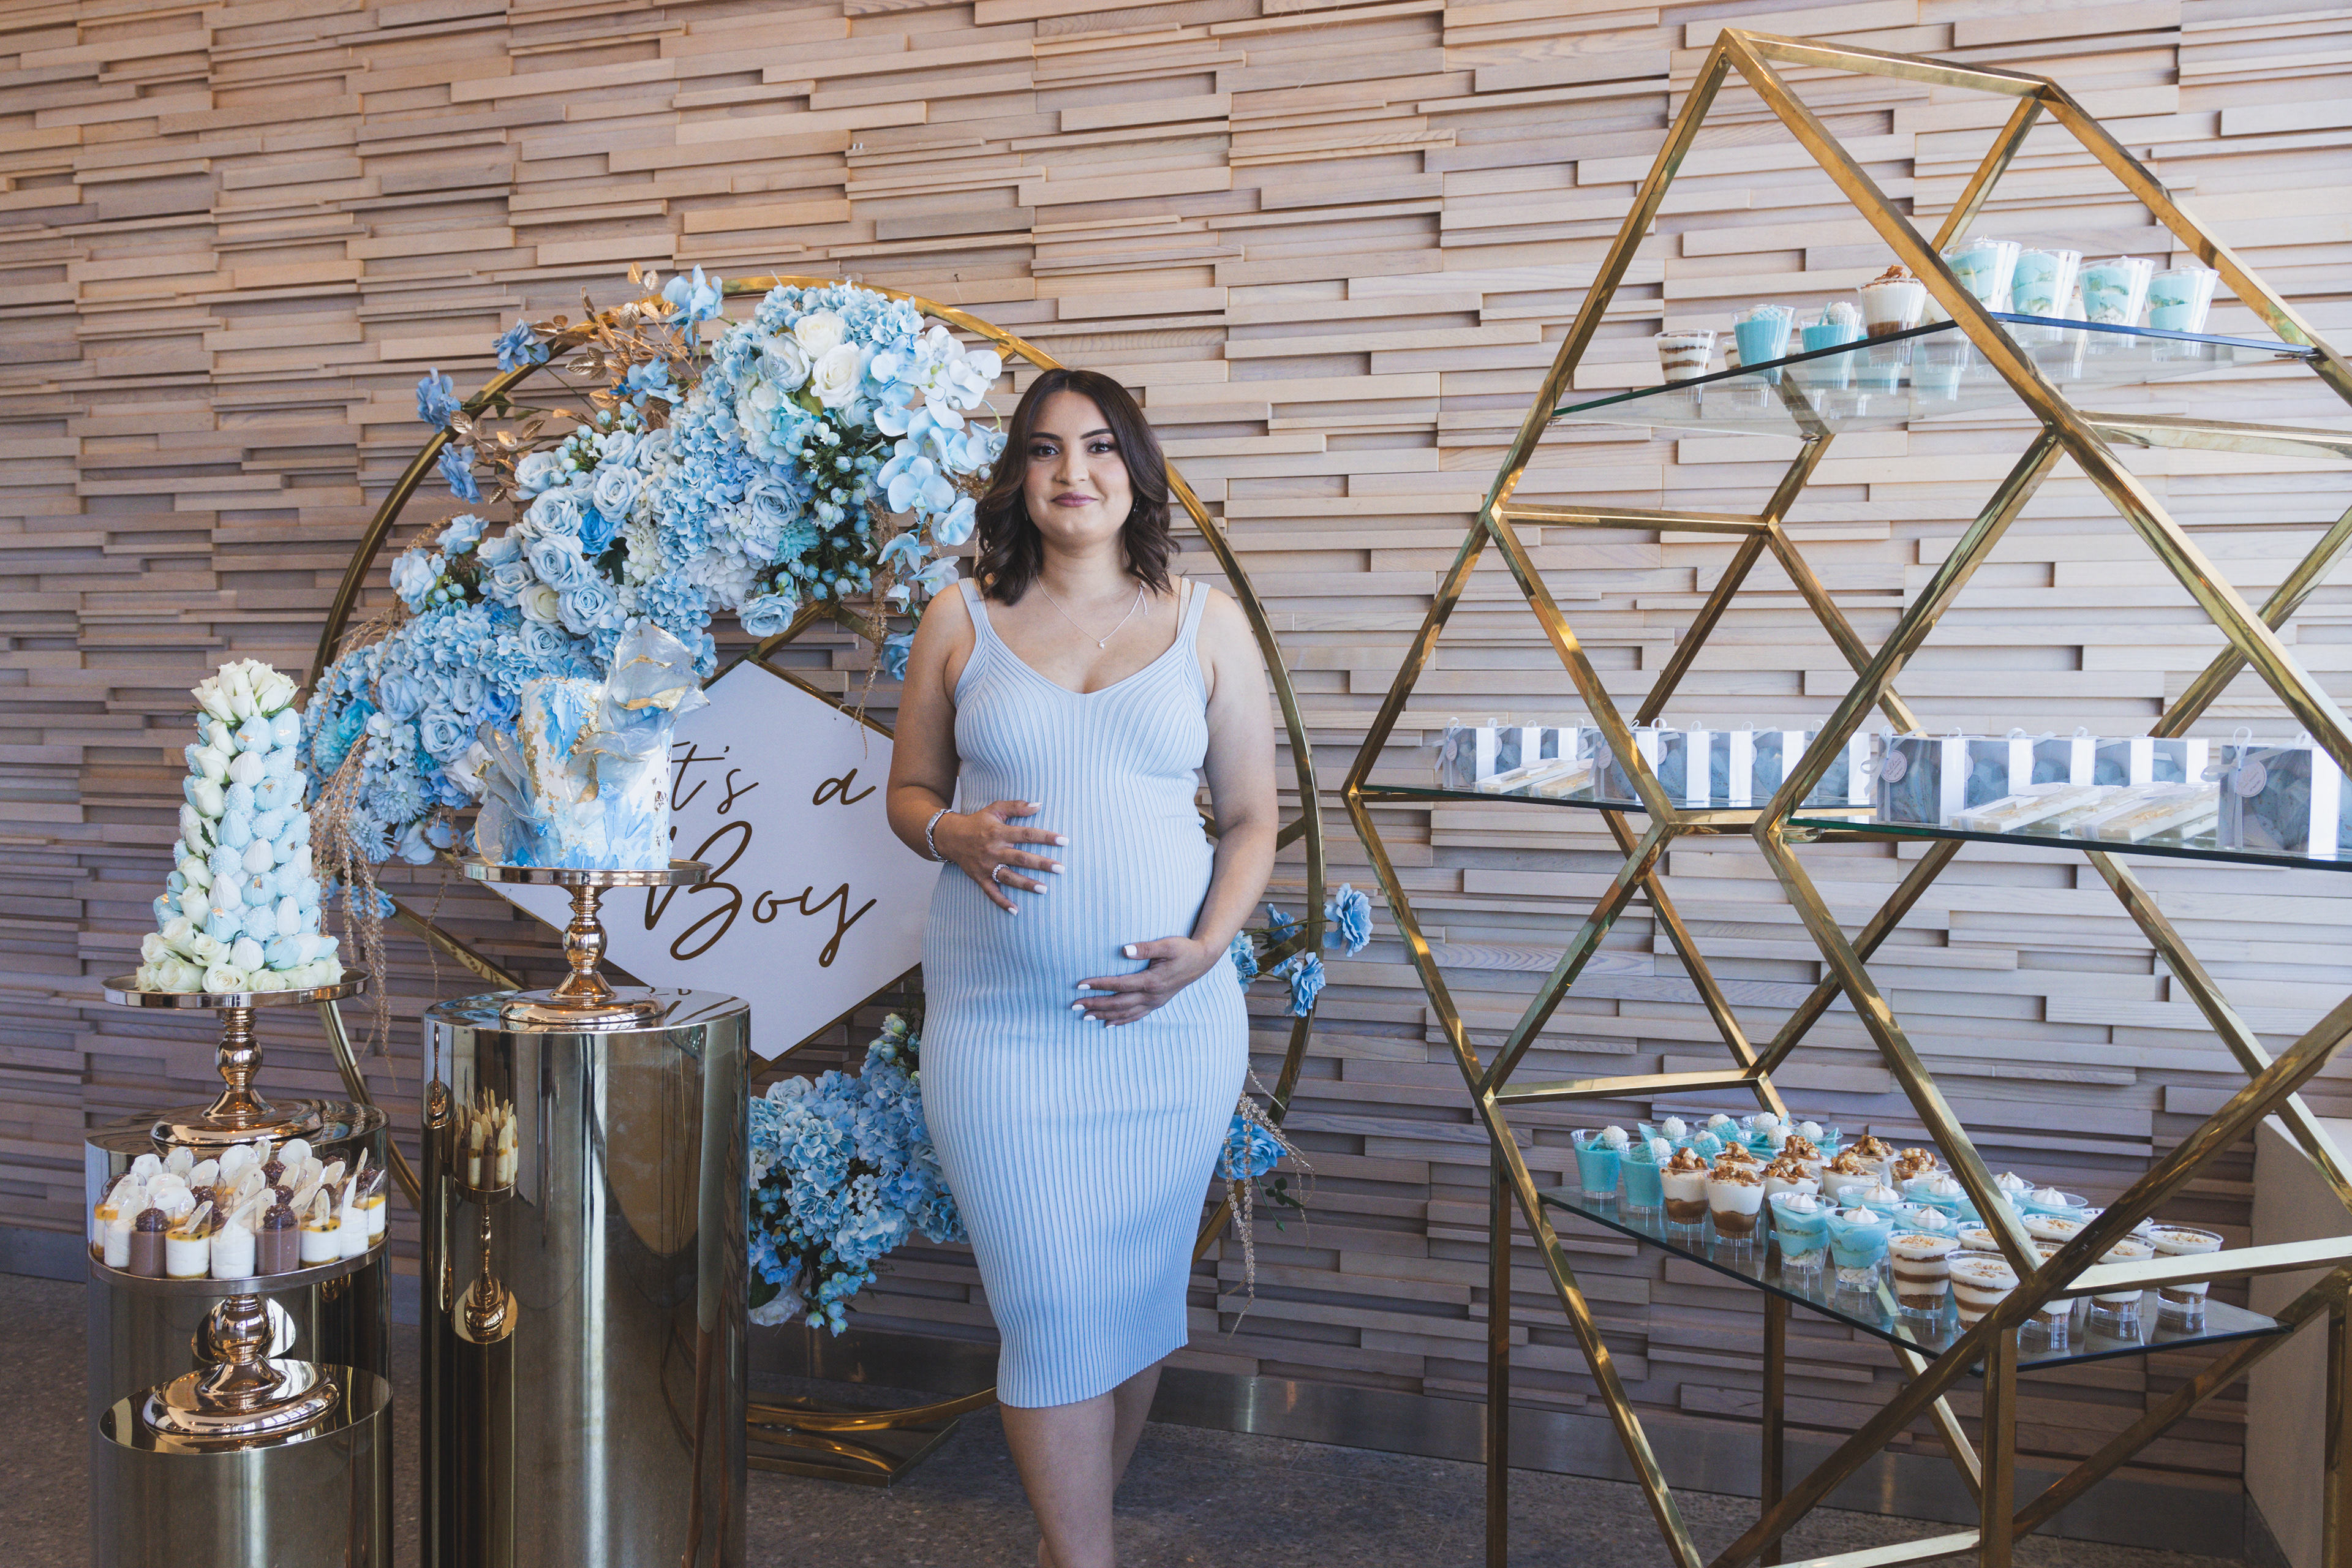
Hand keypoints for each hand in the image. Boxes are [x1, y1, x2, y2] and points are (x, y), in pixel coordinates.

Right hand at [937, 800, 1064, 914]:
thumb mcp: (995, 809)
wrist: (950, 836)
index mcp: (999, 832)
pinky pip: (991, 892)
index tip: (1064, 841)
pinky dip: (1002, 902)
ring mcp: (986, 866)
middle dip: (1042, 864)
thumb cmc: (977, 822)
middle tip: (1061, 868)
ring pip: (1009, 877)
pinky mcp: (979, 878)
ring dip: (1026, 884)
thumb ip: (1016, 806)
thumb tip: (1039, 805)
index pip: (1027, 834)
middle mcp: (993, 850)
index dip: (1046, 837)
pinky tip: (1015, 911)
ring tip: (1044, 889)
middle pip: (1021, 858)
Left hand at [1073, 937, 1212, 1025]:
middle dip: (1095, 1005)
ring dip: (1104, 1015)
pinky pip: (1136, 1016)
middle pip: (1118, 1003)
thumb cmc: (1183, 949)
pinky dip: (1121, 1021)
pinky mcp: (1157, 1004)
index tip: (1080, 985)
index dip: (1099, 985)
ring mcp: (1154, 1002)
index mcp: (1151, 981)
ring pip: (1125, 1013)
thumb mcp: (1167, 944)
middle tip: (1075, 1005)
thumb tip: (1124, 949)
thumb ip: (1146, 948)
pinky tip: (1108, 1024)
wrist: (1202, 961)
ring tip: (1085, 1017)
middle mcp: (1151, 996)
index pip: (1119, 985)